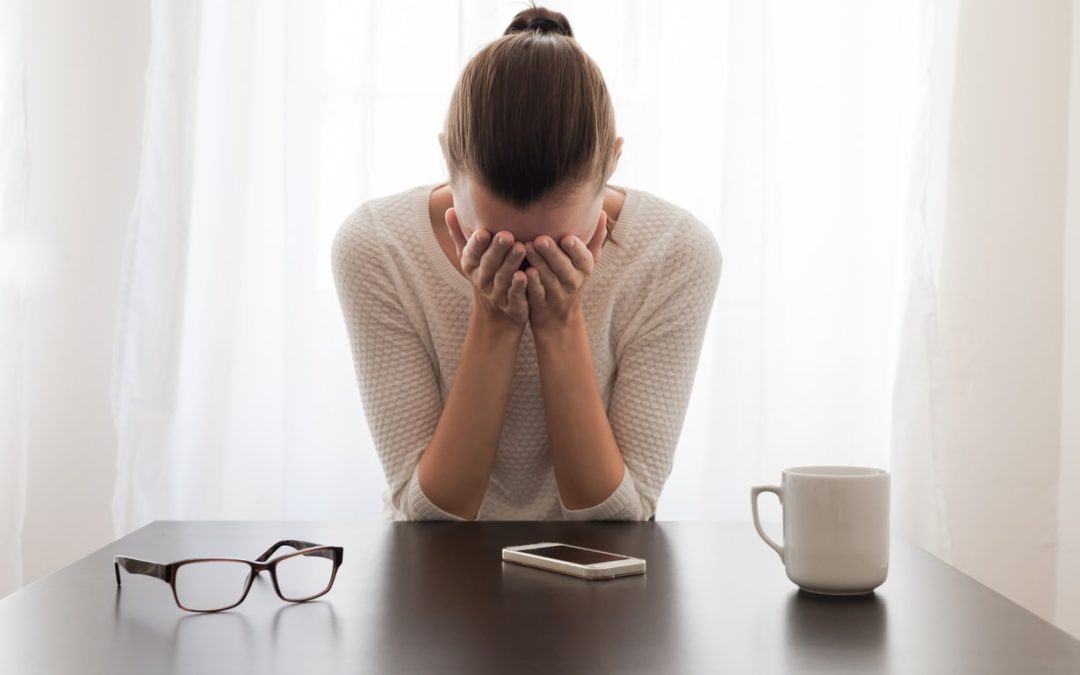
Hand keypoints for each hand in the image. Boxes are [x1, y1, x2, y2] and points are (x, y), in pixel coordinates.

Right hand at [445, 207, 528, 327]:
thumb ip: (461, 235)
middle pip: (489, 264)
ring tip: (521, 248)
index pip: (472, 253)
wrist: (500, 311)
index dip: (477, 243)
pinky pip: (516, 295)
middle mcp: (481, 280)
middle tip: (507, 235)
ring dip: (511, 263)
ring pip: (503, 278)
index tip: (483, 231)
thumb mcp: (471, 256)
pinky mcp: (512, 305)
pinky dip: (521, 285)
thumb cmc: (487, 273)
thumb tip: (449, 210)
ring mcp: (496, 294)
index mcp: (471, 265)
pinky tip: (528, 274)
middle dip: (497, 250)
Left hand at [523, 210, 606, 332]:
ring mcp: (556, 295)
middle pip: (563, 268)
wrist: (559, 318)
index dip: (575, 249)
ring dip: (537, 264)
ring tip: (525, 247)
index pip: (583, 258)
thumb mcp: (586, 263)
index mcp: (584, 269)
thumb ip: (594, 239)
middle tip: (540, 239)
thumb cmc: (571, 280)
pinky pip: (535, 294)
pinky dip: (529, 284)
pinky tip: (521, 271)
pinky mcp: (540, 305)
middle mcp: (573, 282)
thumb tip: (602, 212)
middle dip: (552, 253)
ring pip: (547, 279)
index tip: (567, 238)